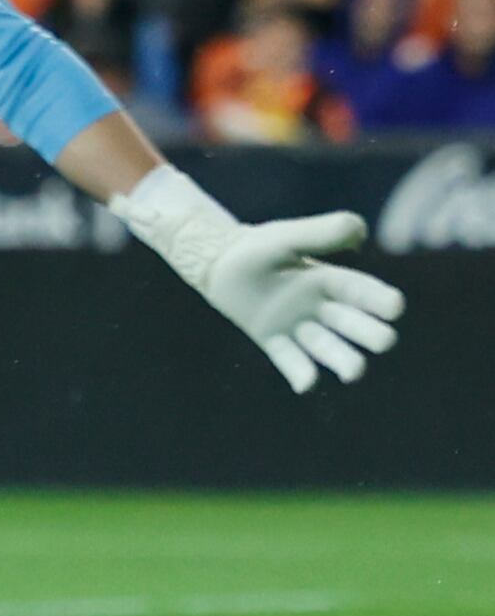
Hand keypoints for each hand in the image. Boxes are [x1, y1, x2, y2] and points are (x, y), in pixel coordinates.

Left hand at [192, 209, 407, 392]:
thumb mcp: (285, 238)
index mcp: (329, 280)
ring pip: (326, 347)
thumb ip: (319, 233)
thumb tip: (359, 230)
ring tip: (354, 373)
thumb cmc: (257, 248)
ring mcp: (298, 326)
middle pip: (351, 325)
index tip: (396, 307)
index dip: (378, 299)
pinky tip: (306, 384)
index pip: (360, 292)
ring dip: (342, 360)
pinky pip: (289, 359)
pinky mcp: (273, 341)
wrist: (218, 263)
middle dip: (368, 333)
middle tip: (383, 341)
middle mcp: (321, 307)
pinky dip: (299, 372)